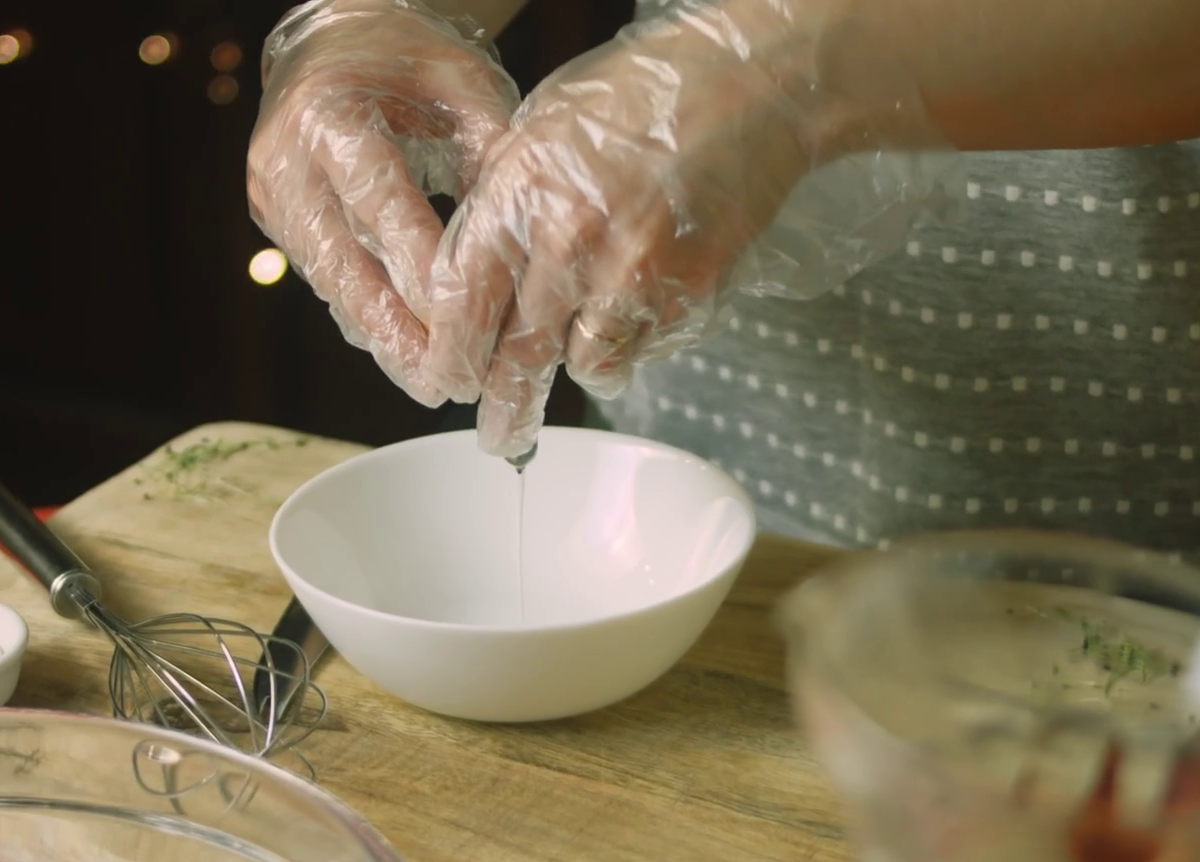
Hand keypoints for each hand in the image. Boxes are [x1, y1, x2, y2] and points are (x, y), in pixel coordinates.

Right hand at [249, 0, 519, 405]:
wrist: (332, 44)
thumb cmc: (406, 60)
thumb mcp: (459, 83)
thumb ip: (489, 152)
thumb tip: (526, 235)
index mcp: (329, 115)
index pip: (378, 202)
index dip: (417, 267)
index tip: (460, 323)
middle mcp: (287, 162)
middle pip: (342, 264)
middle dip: (395, 331)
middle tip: (441, 384)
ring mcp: (275, 199)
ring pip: (332, 285)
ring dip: (382, 337)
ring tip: (431, 384)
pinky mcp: (277, 224)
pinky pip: (329, 281)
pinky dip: (369, 316)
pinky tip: (407, 351)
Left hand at [423, 1, 835, 456]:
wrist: (751, 85)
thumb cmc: (644, 97)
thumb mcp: (541, 129)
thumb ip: (502, 202)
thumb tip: (468, 279)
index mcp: (520, 191)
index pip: (459, 300)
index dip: (450, 354)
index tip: (448, 381)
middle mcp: (568, 238)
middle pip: (515, 355)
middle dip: (503, 409)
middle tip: (498, 437)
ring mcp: (631, 273)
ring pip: (582, 367)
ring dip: (577, 370)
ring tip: (582, 359)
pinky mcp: (686, 295)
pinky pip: (641, 352)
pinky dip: (633, 347)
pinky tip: (639, 308)